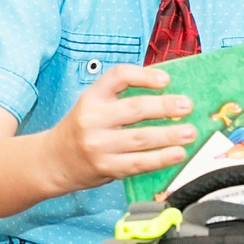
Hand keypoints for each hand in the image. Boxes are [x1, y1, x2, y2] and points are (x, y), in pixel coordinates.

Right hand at [50, 65, 196, 189]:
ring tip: (190, 132)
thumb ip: (121, 98)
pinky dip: (161, 158)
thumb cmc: (81, 130)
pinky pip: (138, 163)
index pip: (118, 77)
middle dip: (165, 107)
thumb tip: (167, 92)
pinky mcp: (106, 167)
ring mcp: (98, 145)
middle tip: (187, 106)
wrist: (54, 161)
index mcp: (91, 97)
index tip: (166, 80)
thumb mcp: (93, 105)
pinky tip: (177, 154)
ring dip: (169, 135)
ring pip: (140, 138)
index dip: (144, 75)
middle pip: (134, 109)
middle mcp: (93, 119)